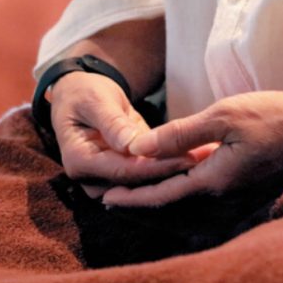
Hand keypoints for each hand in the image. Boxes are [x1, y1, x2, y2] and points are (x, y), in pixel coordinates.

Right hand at [50, 72, 196, 198]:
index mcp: (78, 161)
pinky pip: (145, 179)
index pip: (122, 170)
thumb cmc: (85, 95)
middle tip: (205, 162)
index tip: (187, 156)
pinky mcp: (118, 180)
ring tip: (205, 161)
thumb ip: (112, 124)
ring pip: (142, 187)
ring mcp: (102, 183)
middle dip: (169, 174)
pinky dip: (168, 171)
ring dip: (172, 176)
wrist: (80, 99)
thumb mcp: (97, 101)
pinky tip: (195, 160)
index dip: (155, 165)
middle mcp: (87, 179)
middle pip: (134, 184)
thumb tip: (130, 146)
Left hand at [103, 91, 282, 206]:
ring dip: (155, 213)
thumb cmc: (275, 118)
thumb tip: (140, 146)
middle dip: (137, 210)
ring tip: (130, 206)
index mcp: (213, 182)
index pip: (161, 197)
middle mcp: (222, 202)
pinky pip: (203, 216)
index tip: (106, 197)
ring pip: (185, 219)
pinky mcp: (244, 201)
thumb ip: (179, 133)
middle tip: (108, 204)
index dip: (131, 198)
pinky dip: (179, 213)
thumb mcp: (224, 116)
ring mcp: (235, 205)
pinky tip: (170, 205)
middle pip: (169, 214)